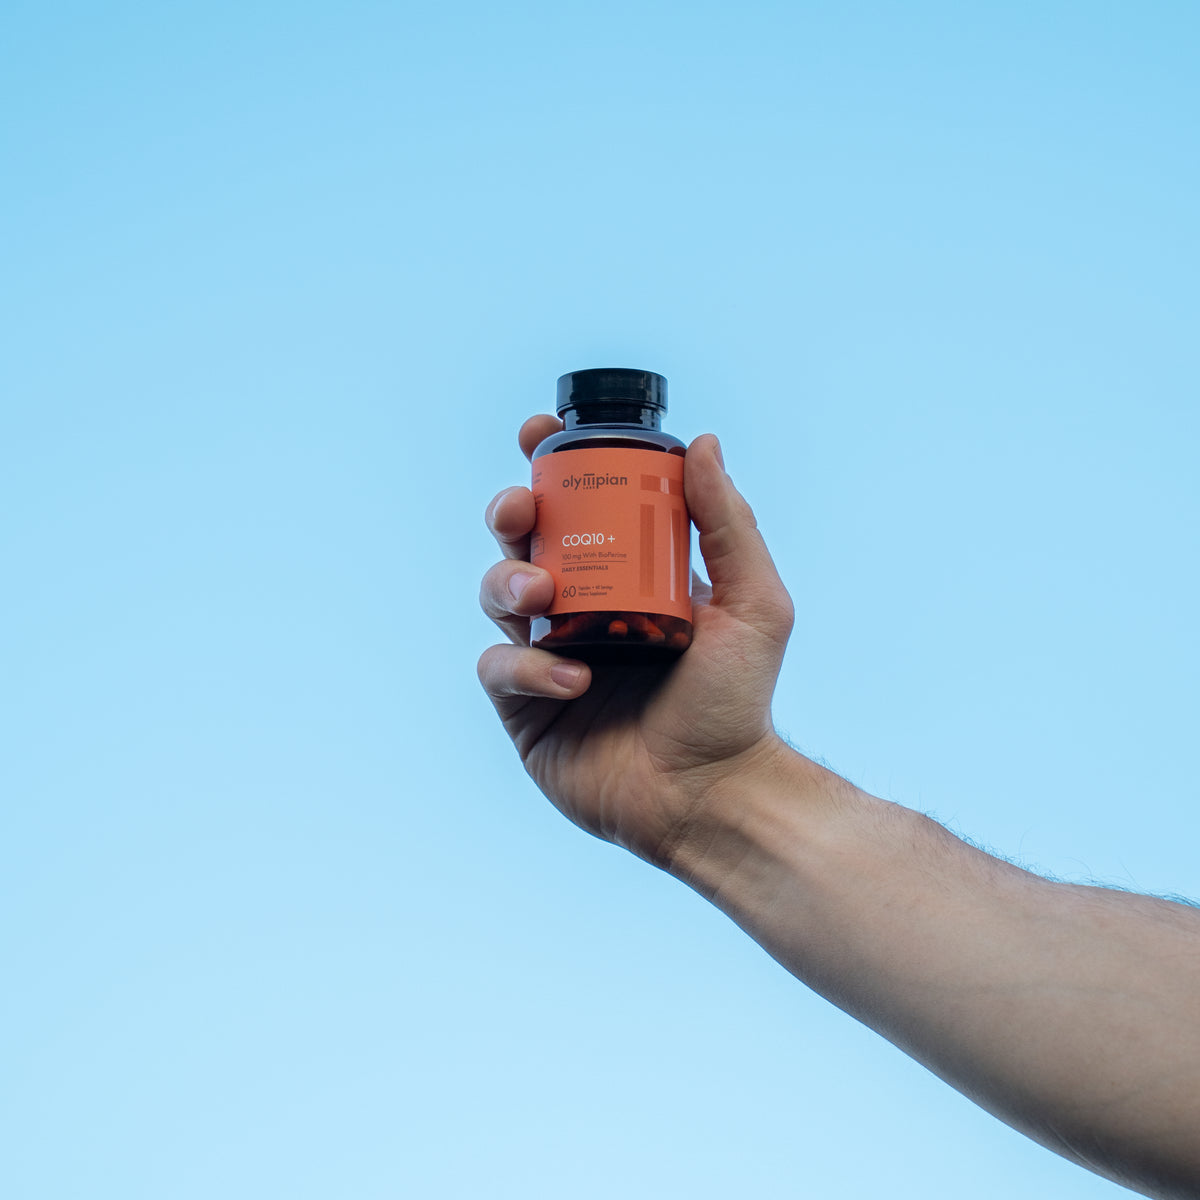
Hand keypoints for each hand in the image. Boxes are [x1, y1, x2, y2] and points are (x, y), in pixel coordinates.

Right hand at [478, 415, 794, 867]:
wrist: (712, 794)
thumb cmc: (737, 702)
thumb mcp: (753, 604)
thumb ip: (728, 524)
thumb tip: (703, 443)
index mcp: (628, 576)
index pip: (580, 506)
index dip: (550, 465)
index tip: (539, 433)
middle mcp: (583, 609)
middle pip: (523, 540)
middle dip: (510, 513)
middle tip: (522, 513)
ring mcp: (549, 656)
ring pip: (496, 595)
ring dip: (507, 583)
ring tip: (543, 601)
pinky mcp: (525, 708)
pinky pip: (498, 667)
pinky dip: (528, 667)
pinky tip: (575, 682)